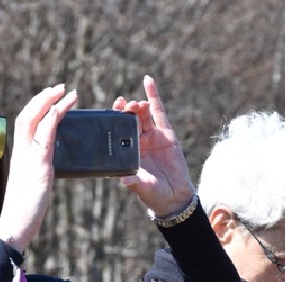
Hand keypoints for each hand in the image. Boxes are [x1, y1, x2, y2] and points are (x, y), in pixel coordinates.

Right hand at [0, 84, 78, 251]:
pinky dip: (51, 122)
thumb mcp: (32, 184)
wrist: (14, 228)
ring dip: (51, 104)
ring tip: (67, 93)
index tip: (51, 97)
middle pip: (27, 116)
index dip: (36, 107)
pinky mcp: (38, 170)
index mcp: (20, 157)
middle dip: (43, 98)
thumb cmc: (24, 211)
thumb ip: (38, 167)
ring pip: (35, 122)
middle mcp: (21, 155)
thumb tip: (48, 160)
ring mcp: (28, 161)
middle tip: (60, 87)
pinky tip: (60, 112)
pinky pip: (44, 140)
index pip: (25, 124)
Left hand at [111, 76, 195, 216]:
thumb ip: (135, 183)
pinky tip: (148, 81)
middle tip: (122, 103)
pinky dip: (153, 96)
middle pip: (129, 120)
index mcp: (128, 152)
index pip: (118, 131)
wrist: (174, 197)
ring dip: (138, 105)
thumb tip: (124, 181)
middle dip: (125, 110)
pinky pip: (159, 112)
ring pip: (143, 115)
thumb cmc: (154, 194)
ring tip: (136, 103)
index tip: (111, 110)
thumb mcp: (143, 188)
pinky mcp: (166, 134)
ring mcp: (152, 136)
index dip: (114, 119)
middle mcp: (138, 142)